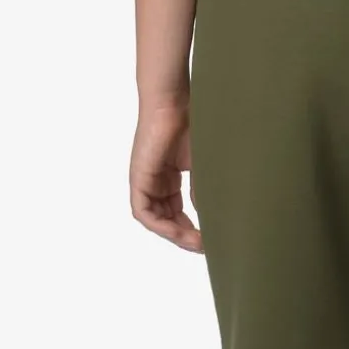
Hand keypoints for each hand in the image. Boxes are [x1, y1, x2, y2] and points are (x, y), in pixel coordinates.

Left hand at [129, 99, 201, 251]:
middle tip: (205, 247)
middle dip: (185, 236)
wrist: (175, 101)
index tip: (210, 238)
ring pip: (154, 219)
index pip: (177, 211)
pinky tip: (177, 231)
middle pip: (166, 219)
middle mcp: (155, 180)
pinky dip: (159, 224)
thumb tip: (206, 213)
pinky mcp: (138, 178)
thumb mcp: (203, 163)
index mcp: (169, 176)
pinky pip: (142, 211)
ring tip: (195, 242)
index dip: (192, 228)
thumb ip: (203, 188)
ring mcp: (145, 180)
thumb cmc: (193, 123)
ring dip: (173, 234)